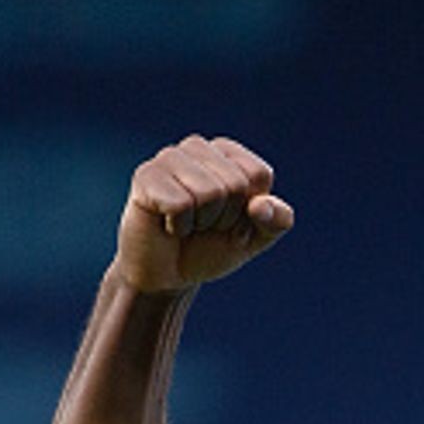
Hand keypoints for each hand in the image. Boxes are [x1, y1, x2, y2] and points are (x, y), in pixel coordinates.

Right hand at [115, 135, 294, 293]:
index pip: (258, 175)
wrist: (168, 275)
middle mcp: (198, 147)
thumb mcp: (256, 238)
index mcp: (228, 153)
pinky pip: (180, 204)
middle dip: (225, 218)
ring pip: (209, 193)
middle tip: (204, 225)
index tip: (229, 219)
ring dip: (201, 222)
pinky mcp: (145, 176)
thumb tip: (261, 205)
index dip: (250, 210)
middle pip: (235, 184)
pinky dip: (179, 226)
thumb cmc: (211, 248)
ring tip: (187, 224)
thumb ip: (277, 221)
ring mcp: (169, 158)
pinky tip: (167, 225)